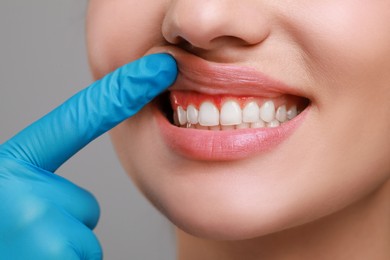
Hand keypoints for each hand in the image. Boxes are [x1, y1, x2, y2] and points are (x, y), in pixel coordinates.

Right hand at [0, 54, 176, 258]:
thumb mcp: (9, 201)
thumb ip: (41, 190)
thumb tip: (80, 210)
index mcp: (11, 167)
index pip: (78, 119)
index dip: (124, 92)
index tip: (161, 68)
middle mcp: (18, 187)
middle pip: (86, 206)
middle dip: (66, 224)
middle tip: (27, 235)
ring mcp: (34, 221)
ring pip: (86, 237)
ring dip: (62, 251)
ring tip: (27, 254)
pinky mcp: (49, 254)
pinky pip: (85, 258)